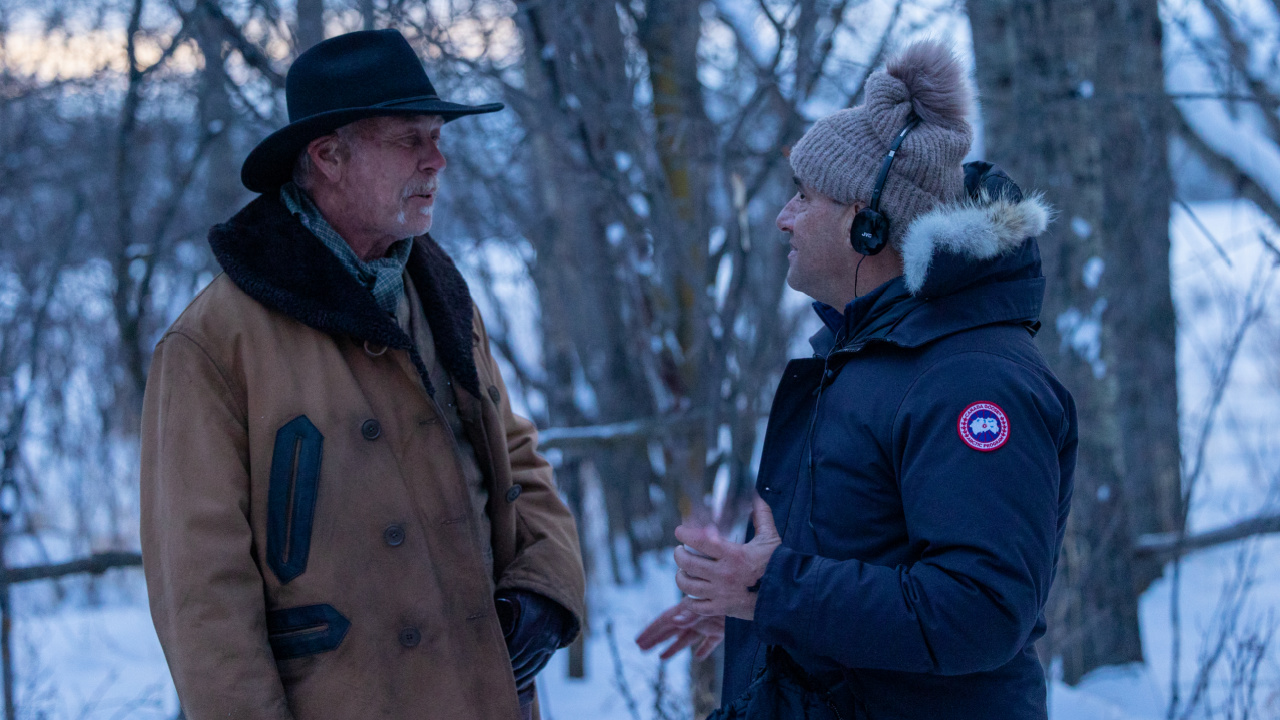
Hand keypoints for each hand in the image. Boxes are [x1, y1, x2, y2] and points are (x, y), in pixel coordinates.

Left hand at [496, 590, 570, 693]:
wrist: (547, 594)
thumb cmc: (521, 596)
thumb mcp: (511, 598)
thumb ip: (501, 613)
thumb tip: (490, 630)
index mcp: (532, 623)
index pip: (514, 650)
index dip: (502, 659)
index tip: (488, 665)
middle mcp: (544, 635)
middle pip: (522, 661)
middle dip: (507, 670)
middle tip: (491, 677)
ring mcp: (550, 643)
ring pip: (531, 668)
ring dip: (517, 677)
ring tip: (502, 682)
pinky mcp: (553, 648)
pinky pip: (539, 666)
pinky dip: (528, 675)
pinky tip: (517, 681)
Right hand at [635, 598, 725, 659]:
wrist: (749, 594)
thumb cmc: (727, 596)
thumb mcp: (707, 603)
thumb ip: (691, 611)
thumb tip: (674, 620)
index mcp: (688, 609)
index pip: (665, 621)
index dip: (652, 630)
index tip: (638, 640)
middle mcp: (695, 617)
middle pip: (672, 629)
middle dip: (656, 638)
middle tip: (641, 647)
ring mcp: (706, 624)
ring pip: (686, 637)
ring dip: (673, 646)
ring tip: (661, 657)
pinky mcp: (720, 630)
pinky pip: (709, 642)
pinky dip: (703, 649)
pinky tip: (698, 657)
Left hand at [672, 495, 780, 620]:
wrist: (788, 596)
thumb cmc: (779, 565)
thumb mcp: (770, 539)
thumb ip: (762, 517)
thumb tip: (758, 496)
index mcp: (733, 555)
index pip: (701, 542)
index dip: (685, 534)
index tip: (679, 531)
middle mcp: (724, 574)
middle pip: (688, 563)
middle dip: (679, 555)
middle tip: (679, 551)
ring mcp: (721, 593)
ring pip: (688, 586)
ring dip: (681, 577)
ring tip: (682, 572)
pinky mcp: (722, 609)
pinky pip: (697, 607)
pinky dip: (689, 601)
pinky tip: (690, 596)